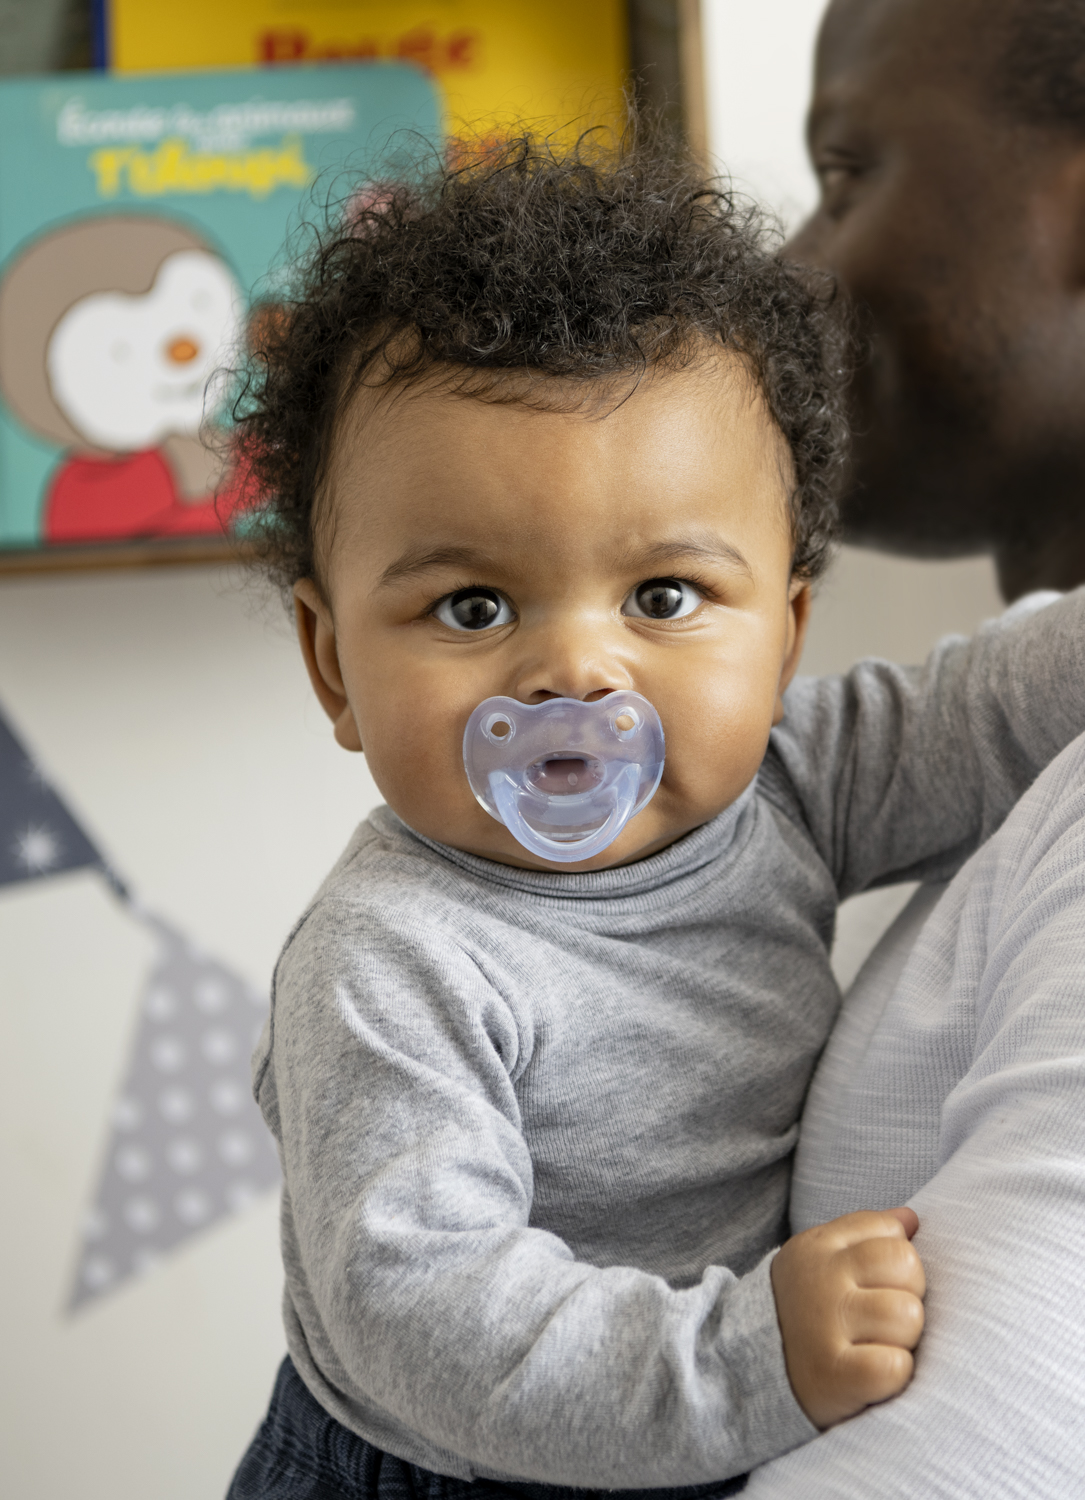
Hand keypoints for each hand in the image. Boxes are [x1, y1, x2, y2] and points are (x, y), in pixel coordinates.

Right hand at [770, 1207, 925, 1428]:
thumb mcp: (823, 1260)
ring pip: (907, 1315)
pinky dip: (893, 1374)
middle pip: (907, 1266)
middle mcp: (820, 1278)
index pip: (890, 1231)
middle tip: (882, 1319)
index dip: (897, 1261)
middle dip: (908, 1295)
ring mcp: (823, 1325)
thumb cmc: (808, 1312)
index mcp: (819, 1246)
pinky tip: (871, 1373)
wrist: (751, 1370)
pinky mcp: (832, 1374)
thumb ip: (866, 1235)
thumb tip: (910, 1218)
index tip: (877, 1284)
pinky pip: (894, 1366)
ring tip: (876, 1345)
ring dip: (903, 1339)